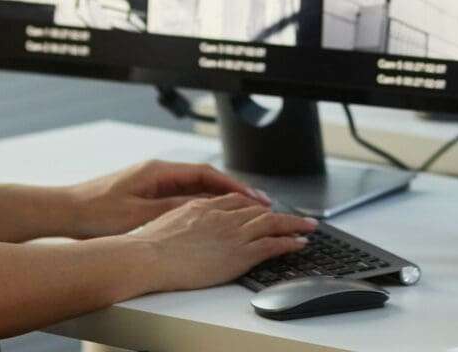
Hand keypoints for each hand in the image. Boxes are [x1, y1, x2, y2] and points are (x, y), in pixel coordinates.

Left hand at [66, 159, 269, 237]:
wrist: (66, 212)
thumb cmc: (96, 212)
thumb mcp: (140, 214)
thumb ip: (173, 209)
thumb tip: (205, 208)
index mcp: (159, 171)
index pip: (207, 174)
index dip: (234, 186)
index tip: (255, 198)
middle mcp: (158, 172)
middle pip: (205, 179)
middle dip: (234, 192)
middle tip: (260, 204)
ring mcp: (152, 182)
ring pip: (195, 189)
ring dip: (219, 199)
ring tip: (244, 212)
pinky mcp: (146, 194)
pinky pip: (182, 197)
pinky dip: (201, 205)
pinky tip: (213, 218)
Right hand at [133, 192, 317, 291]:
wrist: (149, 256)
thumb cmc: (151, 245)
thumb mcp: (169, 220)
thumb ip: (186, 218)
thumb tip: (187, 225)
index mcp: (205, 205)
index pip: (237, 201)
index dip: (254, 204)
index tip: (264, 208)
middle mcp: (223, 216)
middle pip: (259, 209)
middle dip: (280, 212)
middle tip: (297, 216)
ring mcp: (232, 234)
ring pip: (272, 223)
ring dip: (294, 224)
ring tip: (309, 226)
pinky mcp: (239, 254)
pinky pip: (272, 244)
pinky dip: (289, 242)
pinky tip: (299, 243)